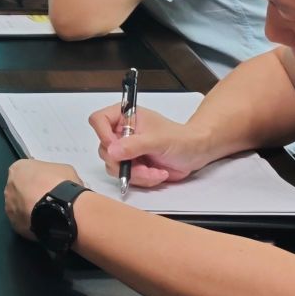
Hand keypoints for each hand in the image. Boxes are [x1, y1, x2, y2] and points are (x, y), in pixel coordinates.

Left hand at [4, 158, 81, 238]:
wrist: (61, 210)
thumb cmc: (61, 185)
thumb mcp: (64, 170)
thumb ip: (54, 174)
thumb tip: (57, 182)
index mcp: (19, 168)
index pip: (24, 172)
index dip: (37, 179)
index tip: (47, 184)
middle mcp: (9, 186)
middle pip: (19, 189)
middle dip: (30, 194)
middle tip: (47, 199)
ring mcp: (9, 206)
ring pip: (18, 207)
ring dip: (29, 209)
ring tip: (47, 214)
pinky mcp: (14, 224)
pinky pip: (23, 222)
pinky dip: (31, 223)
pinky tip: (44, 224)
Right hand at [87, 103, 215, 189]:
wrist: (195, 153)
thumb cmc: (180, 138)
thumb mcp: (158, 140)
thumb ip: (134, 145)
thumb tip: (111, 151)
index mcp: (125, 117)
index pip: (99, 120)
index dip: (102, 134)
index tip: (115, 148)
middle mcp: (121, 133)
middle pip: (105, 149)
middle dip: (125, 162)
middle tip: (143, 166)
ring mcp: (126, 150)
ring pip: (115, 167)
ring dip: (136, 174)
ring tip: (156, 172)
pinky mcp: (132, 166)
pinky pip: (127, 177)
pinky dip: (143, 179)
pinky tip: (158, 174)